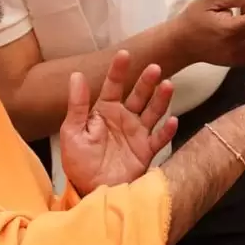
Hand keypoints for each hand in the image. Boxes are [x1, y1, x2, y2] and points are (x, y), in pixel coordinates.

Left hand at [60, 50, 177, 194]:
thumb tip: (77, 75)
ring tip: (168, 85)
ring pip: (152, 112)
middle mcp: (124, 118)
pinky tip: (172, 121)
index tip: (124, 55)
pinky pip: (159, 139)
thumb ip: (77, 105)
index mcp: (104, 111)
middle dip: (146, 82)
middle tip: (154, 68)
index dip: (119, 70)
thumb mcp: (72, 132)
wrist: (89, 189)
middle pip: (138, 95)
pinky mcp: (146, 151)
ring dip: (161, 99)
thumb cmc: (78, 162)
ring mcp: (137, 134)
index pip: (113, 86)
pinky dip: (166, 131)